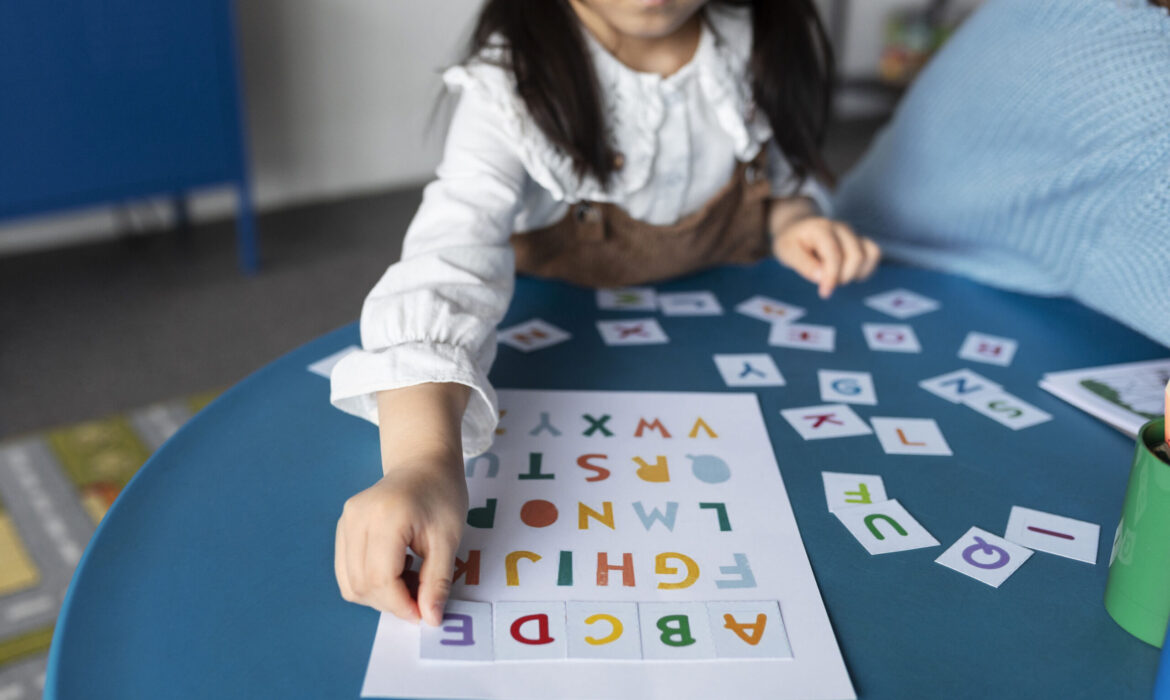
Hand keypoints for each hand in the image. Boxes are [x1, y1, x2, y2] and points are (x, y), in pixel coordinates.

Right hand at [335, 453, 468, 625]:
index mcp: (386, 517)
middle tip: (421, 597)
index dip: (400, 605)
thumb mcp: (448, 539)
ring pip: (350, 583)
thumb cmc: (442, 495)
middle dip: (391, 603)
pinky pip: (347, 570)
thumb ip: (437, 581)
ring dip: (379, 595)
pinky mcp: (342, 526)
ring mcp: (345, 521)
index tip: (424, 613)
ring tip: (410, 579)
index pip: (381, 578)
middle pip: (361, 584)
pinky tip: (395, 570)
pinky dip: (369, 582)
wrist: (423, 463)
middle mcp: (357, 518)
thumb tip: (430, 620)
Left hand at [771, 214, 880, 298]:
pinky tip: (849, 274)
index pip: (834, 254)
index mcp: (821, 229)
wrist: (799, 229)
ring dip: (855, 274)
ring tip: (837, 277)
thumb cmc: (792, 242)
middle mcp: (841, 228)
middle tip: (826, 284)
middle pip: (856, 256)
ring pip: (868, 255)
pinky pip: (874, 254)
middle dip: (843, 277)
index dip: (832, 276)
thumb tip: (822, 277)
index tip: (824, 292)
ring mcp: (853, 233)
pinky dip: (865, 269)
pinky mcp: (860, 240)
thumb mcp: (787, 253)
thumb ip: (803, 265)